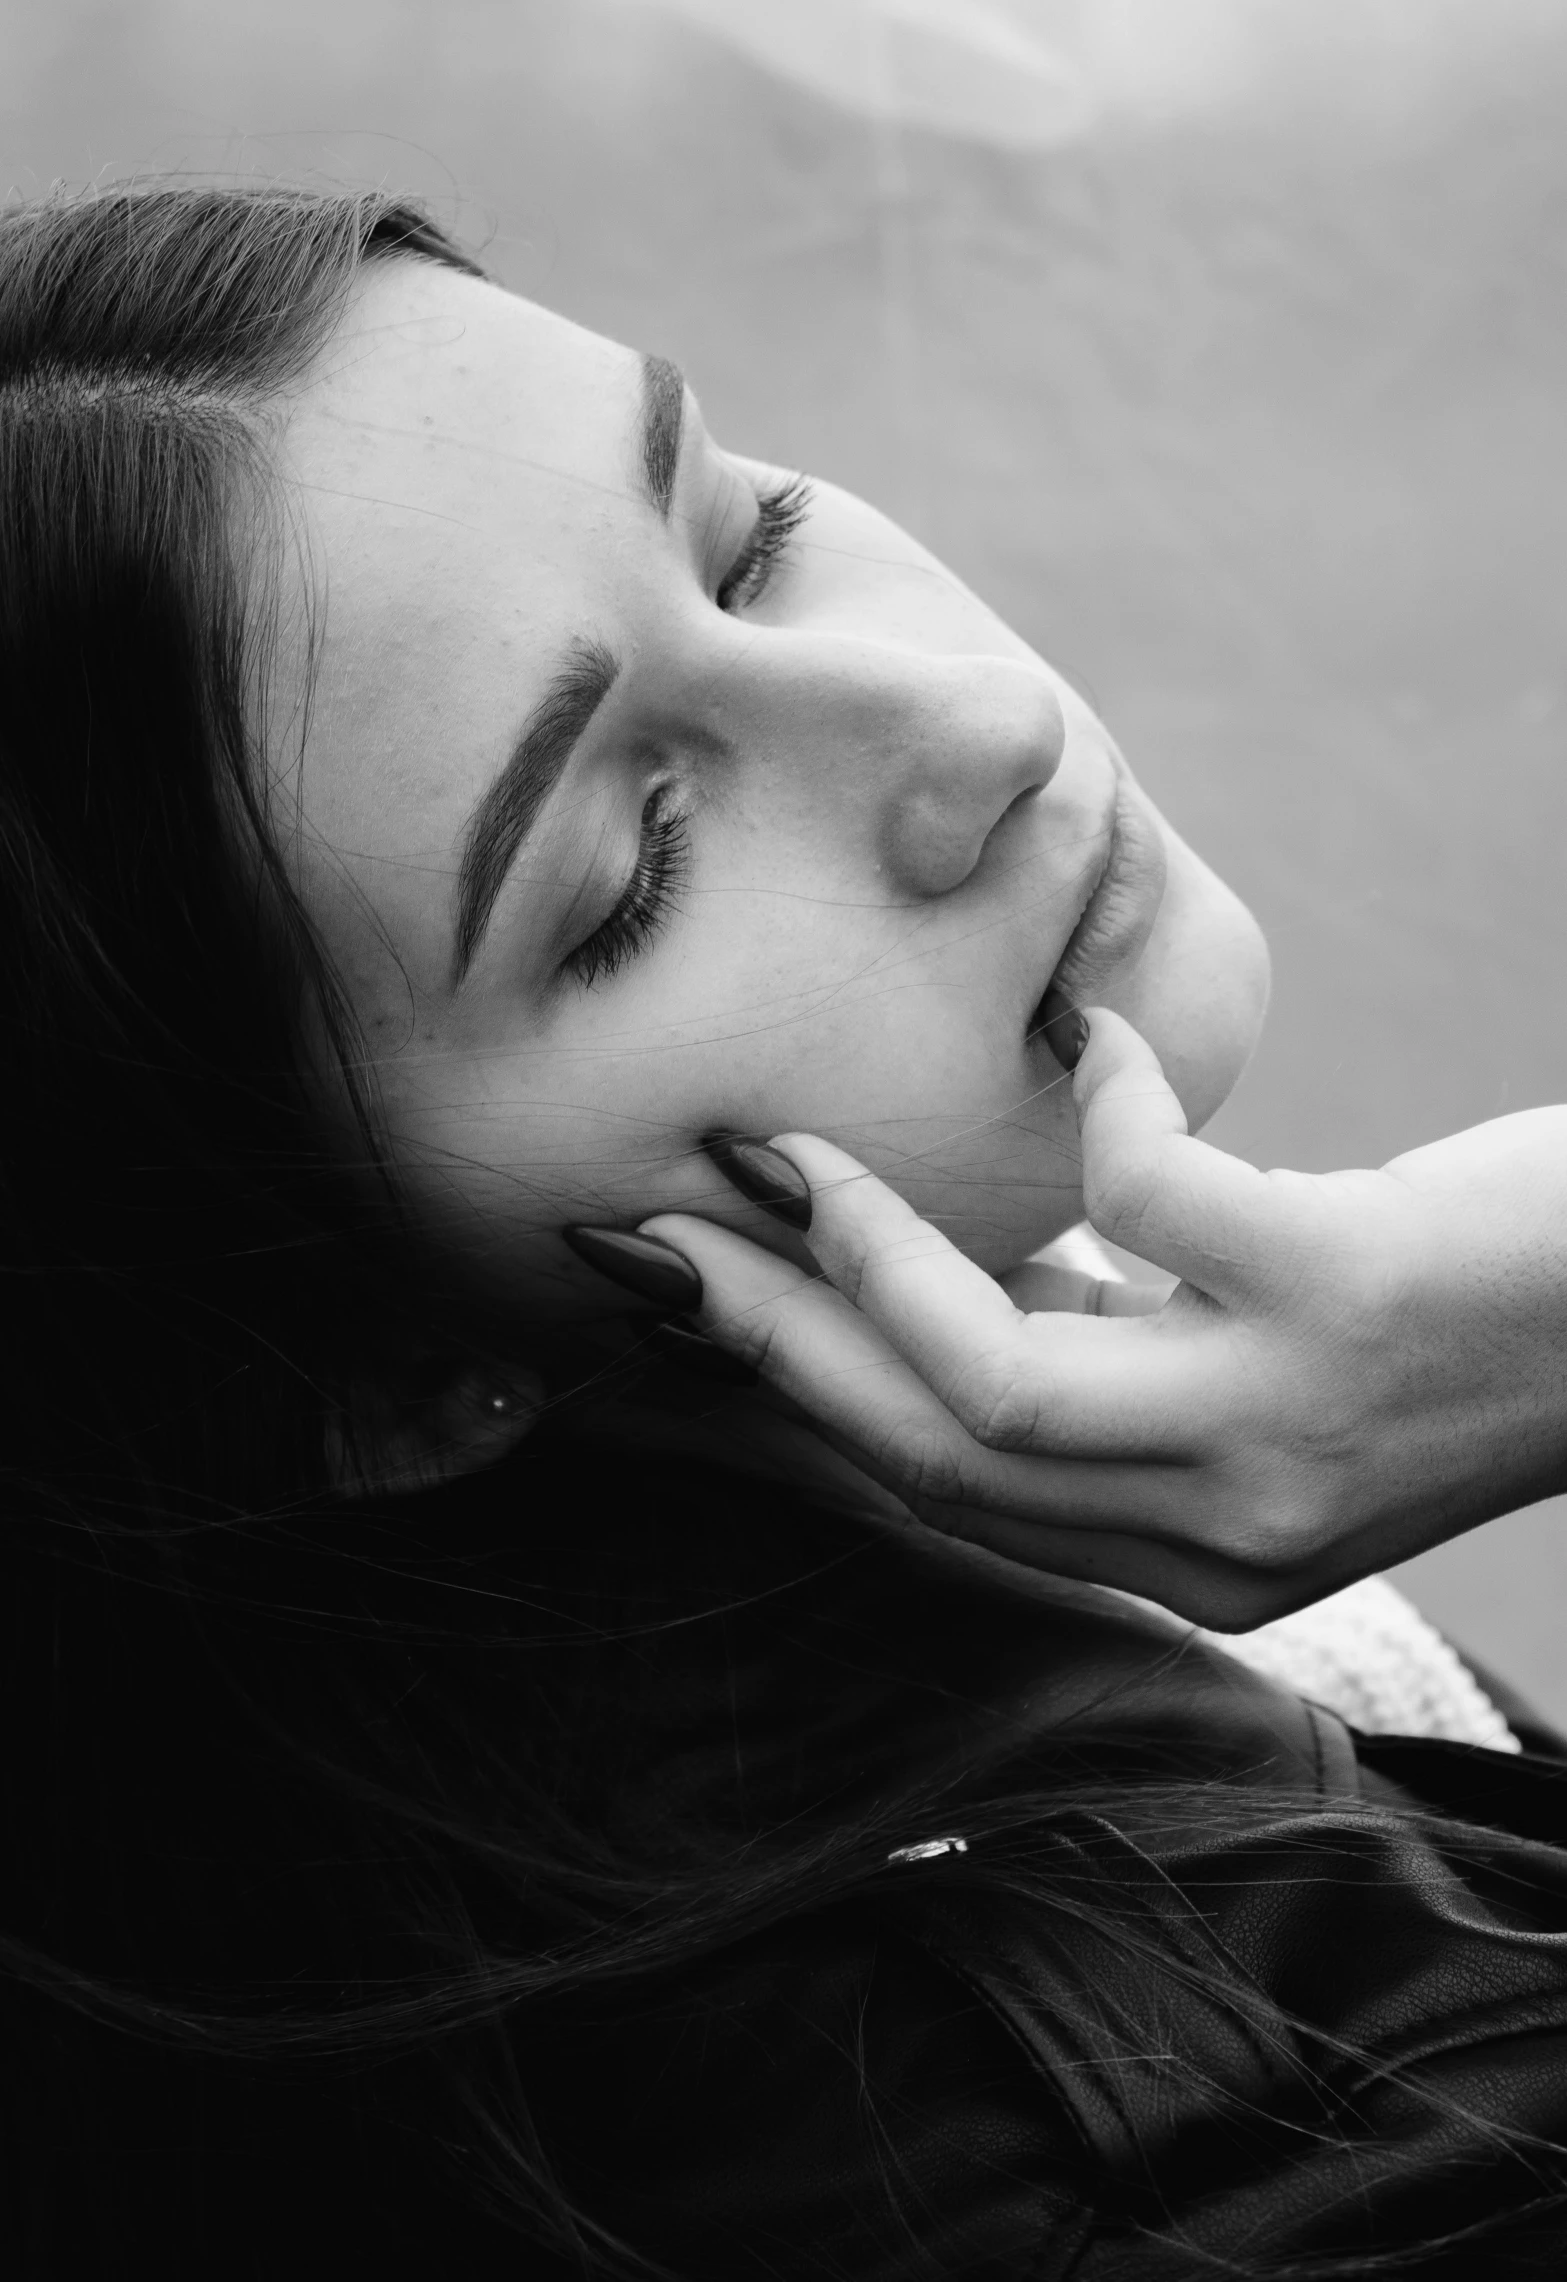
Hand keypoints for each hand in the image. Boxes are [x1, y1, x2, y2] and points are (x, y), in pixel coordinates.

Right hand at [639, 1013, 1566, 1629]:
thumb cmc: (1472, 1318)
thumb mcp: (1262, 1380)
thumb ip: (1118, 1362)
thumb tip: (948, 1273)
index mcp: (1200, 1559)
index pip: (945, 1494)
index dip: (799, 1394)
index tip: (693, 1299)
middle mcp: (1230, 1533)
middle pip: (933, 1456)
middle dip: (773, 1338)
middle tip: (664, 1225)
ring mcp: (1285, 1429)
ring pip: (998, 1379)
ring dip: (873, 1249)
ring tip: (801, 1150)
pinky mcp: (1344, 1296)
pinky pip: (1146, 1197)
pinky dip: (1097, 1103)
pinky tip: (1099, 1040)